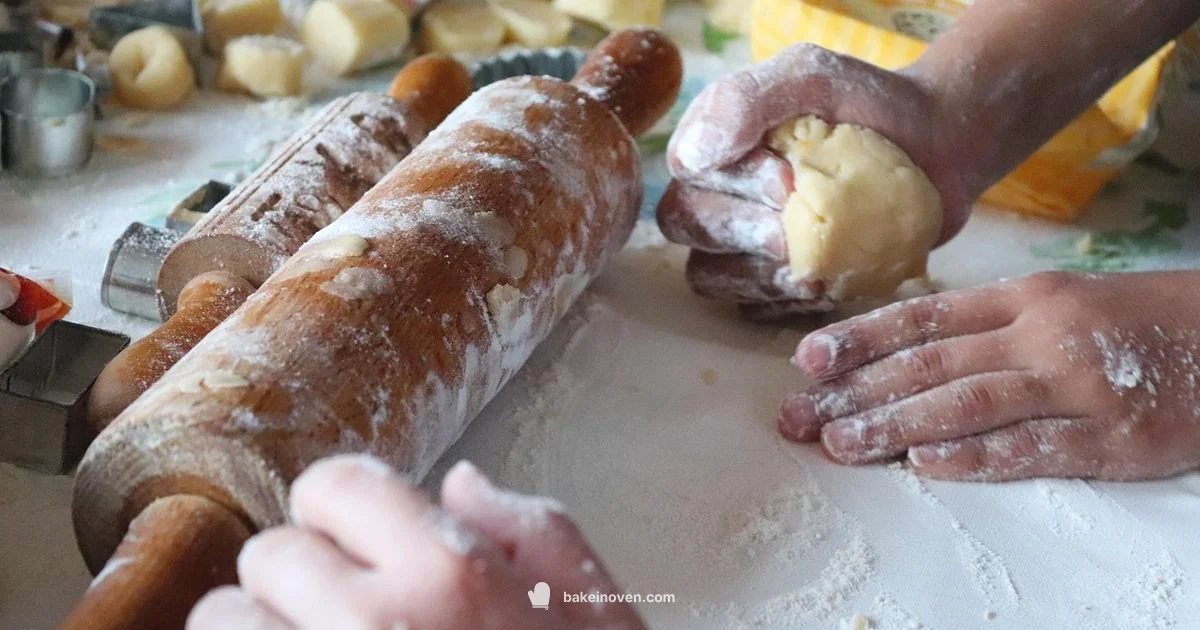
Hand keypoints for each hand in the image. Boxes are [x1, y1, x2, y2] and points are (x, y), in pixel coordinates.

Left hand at [188, 456, 643, 629]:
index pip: (334, 485)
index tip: (355, 543)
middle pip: (268, 554)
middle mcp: (368, 625)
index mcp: (452, 574)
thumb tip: (461, 485)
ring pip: (221, 624)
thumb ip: (538, 534)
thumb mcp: (601, 624)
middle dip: (302, 580)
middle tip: (346, 621)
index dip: (343, 513)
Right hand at [656, 44, 972, 319]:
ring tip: (811, 266)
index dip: (731, 185)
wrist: (937, 144)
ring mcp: (743, 245)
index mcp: (715, 142)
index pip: (688, 172)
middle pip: (686, 224)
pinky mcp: (776, 284)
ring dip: (757, 275)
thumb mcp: (810, 76)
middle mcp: (718, 192)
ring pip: (711, 276)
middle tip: (791, 232)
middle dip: (740, 230)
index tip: (788, 179)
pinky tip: (824, 284)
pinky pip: (755, 309)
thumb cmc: (869, 104)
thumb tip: (689, 158)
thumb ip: (743, 100)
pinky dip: (785, 302)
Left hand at [780, 271, 1199, 480]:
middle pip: (931, 364)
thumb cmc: (1135, 322)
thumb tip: (901, 354)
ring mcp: (1077, 386)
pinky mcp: (1112, 437)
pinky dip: (974, 456)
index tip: (807, 360)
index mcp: (1024, 298)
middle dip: (857, 391)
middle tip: (799, 415)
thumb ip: (987, 326)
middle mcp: (1041, 335)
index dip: (860, 339)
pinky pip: (1031, 447)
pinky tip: (924, 464)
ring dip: (895, 425)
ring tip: (841, 444)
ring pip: (968, 404)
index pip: (924, 318)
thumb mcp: (1059, 303)